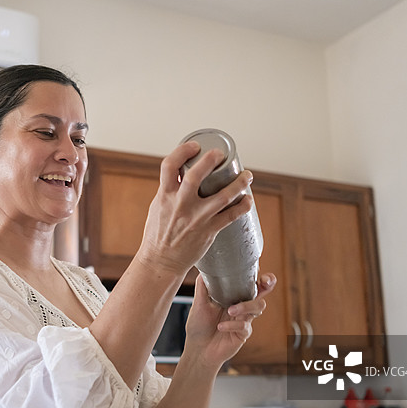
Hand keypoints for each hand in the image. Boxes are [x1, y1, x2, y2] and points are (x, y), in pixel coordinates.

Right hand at [136, 141, 254, 275]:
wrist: (161, 261)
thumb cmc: (158, 234)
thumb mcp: (158, 206)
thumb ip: (171, 190)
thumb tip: (184, 173)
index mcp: (165, 196)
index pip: (170, 165)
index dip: (183, 150)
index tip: (195, 146)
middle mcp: (181, 205)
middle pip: (197, 175)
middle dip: (211, 160)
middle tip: (221, 154)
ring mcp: (196, 218)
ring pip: (223, 196)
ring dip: (239, 183)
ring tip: (247, 176)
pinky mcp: (208, 231)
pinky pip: (231, 216)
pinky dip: (242, 206)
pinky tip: (248, 200)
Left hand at [183, 272, 276, 370]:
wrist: (198, 349)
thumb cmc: (199, 326)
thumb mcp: (198, 303)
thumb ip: (202, 286)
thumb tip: (203, 268)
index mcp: (232, 296)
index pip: (249, 283)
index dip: (258, 275)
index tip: (258, 269)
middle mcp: (241, 306)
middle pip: (261, 292)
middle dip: (267, 284)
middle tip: (264, 281)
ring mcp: (244, 319)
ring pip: (258, 307)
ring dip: (246, 306)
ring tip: (230, 310)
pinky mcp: (243, 334)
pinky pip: (245, 326)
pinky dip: (232, 325)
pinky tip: (221, 327)